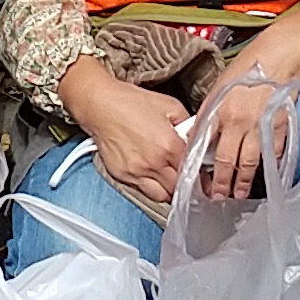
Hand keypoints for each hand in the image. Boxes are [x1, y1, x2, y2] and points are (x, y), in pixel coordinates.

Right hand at [63, 64, 189, 214]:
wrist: (100, 105)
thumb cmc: (131, 102)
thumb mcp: (170, 105)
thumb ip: (188, 124)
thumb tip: (195, 137)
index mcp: (169, 146)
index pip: (192, 171)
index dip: (198, 172)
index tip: (200, 171)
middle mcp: (153, 163)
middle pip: (178, 188)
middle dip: (184, 183)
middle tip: (184, 175)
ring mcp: (136, 172)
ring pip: (161, 196)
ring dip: (167, 189)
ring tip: (168, 178)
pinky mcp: (122, 176)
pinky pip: (142, 191)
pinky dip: (149, 187)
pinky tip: (150, 174)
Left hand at [194, 63, 289, 200]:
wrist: (280, 54)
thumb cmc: (249, 66)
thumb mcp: (220, 85)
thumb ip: (209, 111)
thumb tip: (197, 134)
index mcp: (220, 109)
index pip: (205, 144)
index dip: (199, 164)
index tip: (195, 179)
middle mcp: (239, 121)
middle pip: (227, 159)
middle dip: (221, 181)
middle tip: (217, 197)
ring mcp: (261, 125)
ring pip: (249, 161)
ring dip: (243, 181)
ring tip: (239, 194)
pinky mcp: (281, 126)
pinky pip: (274, 153)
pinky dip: (270, 167)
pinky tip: (266, 177)